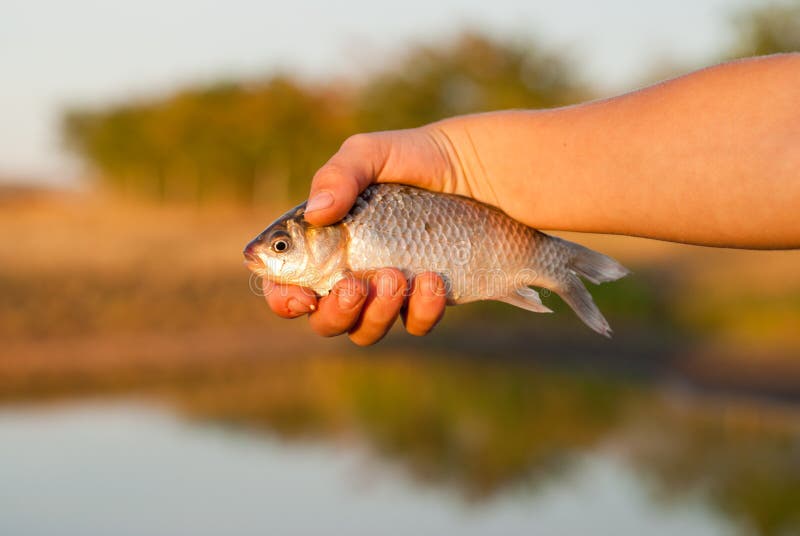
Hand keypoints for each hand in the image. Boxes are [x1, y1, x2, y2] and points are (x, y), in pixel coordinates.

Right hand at [264, 127, 460, 345]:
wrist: (478, 168)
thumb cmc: (414, 157)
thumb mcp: (371, 153)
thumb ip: (338, 174)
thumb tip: (316, 213)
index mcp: (321, 242)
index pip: (286, 283)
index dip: (284, 298)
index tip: (302, 296)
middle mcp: (349, 273)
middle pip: (324, 321)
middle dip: (334, 313)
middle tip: (354, 285)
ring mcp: (388, 291)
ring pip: (366, 332)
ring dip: (376, 314)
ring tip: (396, 276)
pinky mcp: (426, 300)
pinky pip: (415, 325)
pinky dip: (421, 310)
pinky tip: (434, 279)